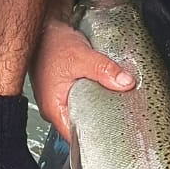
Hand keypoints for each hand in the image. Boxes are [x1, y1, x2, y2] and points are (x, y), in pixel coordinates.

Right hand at [31, 20, 134, 143]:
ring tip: (119, 108)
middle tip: (124, 123)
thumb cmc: (51, 44)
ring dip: (100, 108)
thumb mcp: (81, 57)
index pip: (76, 138)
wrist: (44, 28)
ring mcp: (60, 100)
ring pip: (84, 112)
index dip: (96, 140)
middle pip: (82, 126)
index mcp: (54, 109)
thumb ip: (104, 70)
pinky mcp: (66, 91)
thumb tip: (125, 83)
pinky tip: (109, 93)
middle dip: (103, 124)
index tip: (116, 138)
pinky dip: (97, 97)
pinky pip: (84, 100)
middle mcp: (56, 108)